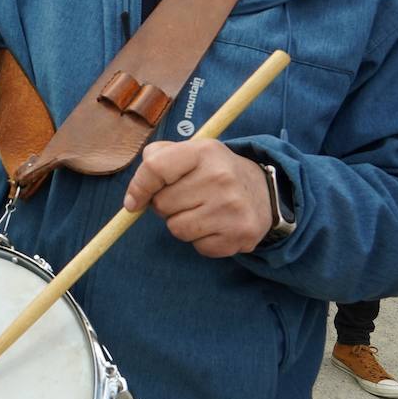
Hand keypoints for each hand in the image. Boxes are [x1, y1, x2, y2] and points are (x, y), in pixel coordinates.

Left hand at [122, 139, 272, 257]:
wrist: (264, 191)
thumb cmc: (214, 171)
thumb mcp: (190, 152)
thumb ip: (157, 158)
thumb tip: (134, 196)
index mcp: (204, 151)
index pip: (155, 168)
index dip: (138, 187)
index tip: (133, 201)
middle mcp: (221, 178)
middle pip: (162, 204)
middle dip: (165, 205)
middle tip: (185, 198)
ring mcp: (233, 208)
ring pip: (177, 228)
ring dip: (181, 224)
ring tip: (199, 211)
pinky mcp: (240, 235)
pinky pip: (198, 247)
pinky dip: (201, 240)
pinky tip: (215, 224)